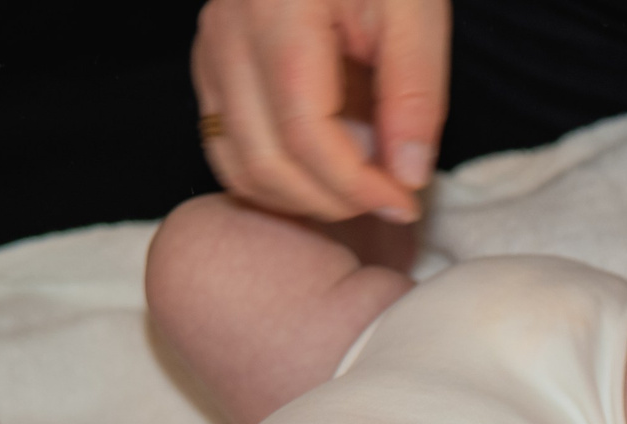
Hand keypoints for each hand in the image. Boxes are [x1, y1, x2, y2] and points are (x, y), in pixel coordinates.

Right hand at [191, 0, 448, 223]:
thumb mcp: (416, 8)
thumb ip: (415, 93)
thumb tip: (407, 176)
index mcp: (278, 12)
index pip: (306, 134)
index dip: (358, 186)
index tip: (406, 201)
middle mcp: (228, 34)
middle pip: (266, 162)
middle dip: (333, 200)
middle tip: (388, 195)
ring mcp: (210, 50)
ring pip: (238, 165)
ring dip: (301, 197)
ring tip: (358, 182)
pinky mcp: (210, 63)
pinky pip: (227, 145)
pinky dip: (275, 175)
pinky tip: (322, 168)